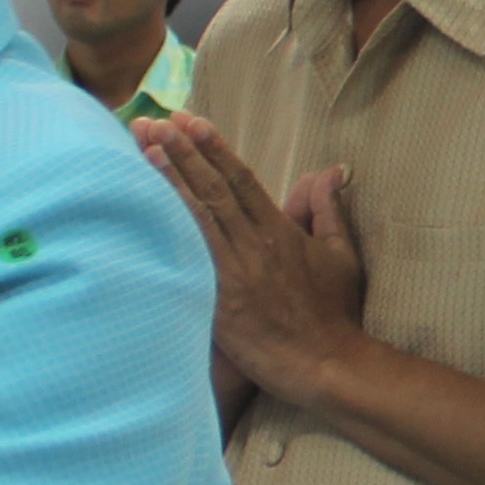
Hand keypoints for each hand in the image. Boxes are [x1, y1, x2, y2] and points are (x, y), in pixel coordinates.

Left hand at [135, 117, 371, 401]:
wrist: (325, 363)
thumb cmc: (334, 313)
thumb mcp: (342, 256)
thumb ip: (328, 212)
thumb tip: (329, 172)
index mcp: (281, 231)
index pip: (241, 179)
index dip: (214, 147)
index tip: (190, 120)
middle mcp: (254, 244)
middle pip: (212, 187)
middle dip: (181, 150)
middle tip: (153, 120)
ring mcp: (234, 271)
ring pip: (196, 214)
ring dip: (167, 177)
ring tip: (142, 147)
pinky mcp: (218, 300)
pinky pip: (188, 255)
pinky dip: (167, 226)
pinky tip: (143, 205)